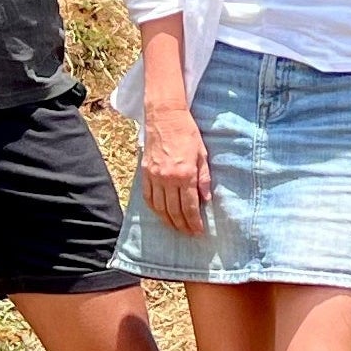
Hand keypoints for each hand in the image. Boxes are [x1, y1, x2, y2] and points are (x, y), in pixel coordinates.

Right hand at [141, 104, 213, 234]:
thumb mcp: (202, 154)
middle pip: (174, 210)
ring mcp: (154, 176)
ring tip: (176, 229)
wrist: (165, 116)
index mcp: (185, 174)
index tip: (198, 231)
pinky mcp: (145, 172)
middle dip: (182, 225)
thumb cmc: (187, 132)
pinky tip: (160, 215)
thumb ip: (204, 178)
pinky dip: (154, 209)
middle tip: (188, 234)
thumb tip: (206, 199)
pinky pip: (148, 197)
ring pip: (160, 207)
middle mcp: (168, 178)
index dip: (194, 222)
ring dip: (168, 221)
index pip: (190, 206)